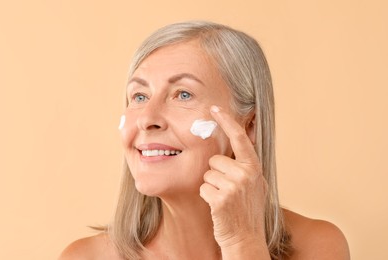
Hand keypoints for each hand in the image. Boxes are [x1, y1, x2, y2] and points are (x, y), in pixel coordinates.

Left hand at [199, 105, 267, 249]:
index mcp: (254, 167)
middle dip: (216, 173)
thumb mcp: (255, 183)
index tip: (215, 108)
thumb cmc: (246, 209)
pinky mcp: (221, 198)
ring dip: (211, 186)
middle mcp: (246, 174)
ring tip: (224, 199)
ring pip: (207, 174)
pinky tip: (218, 206)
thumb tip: (242, 137)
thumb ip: (246, 163)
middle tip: (228, 190)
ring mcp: (234, 186)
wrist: (246, 237)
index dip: (227, 121)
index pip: (240, 138)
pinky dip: (206, 197)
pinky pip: (203, 188)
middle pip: (215, 160)